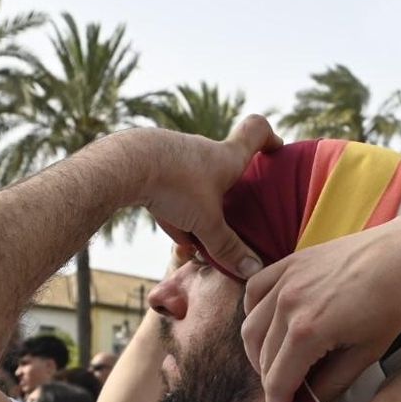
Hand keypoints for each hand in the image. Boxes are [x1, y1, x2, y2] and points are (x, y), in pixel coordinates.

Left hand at [107, 117, 281, 280]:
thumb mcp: (207, 223)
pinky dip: (174, 202)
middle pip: (224, 160)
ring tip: (194, 230)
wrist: (124, 164)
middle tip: (234, 208)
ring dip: (198, 199)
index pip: (256, 131)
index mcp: (226, 157)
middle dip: (230, 184)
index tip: (276, 147)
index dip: (269, 136)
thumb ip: (229, 248)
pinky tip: (168, 223)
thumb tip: (254, 271)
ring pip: (195, 177)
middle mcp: (203, 149)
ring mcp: (177, 152)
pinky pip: (171, 183)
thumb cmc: (176, 186)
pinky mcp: (152, 161)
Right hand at [242, 213, 400, 401]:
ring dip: (259, 353)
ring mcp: (284, 281)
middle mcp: (287, 305)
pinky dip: (254, 314)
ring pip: (252, 328)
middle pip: (264, 358)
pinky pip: (254, 293)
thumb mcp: (367, 352)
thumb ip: (333, 381)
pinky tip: (268, 326)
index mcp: (307, 331)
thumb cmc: (393, 302)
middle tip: (286, 399)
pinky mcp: (288, 264)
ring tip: (276, 367)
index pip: (278, 381)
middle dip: (272, 384)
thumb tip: (311, 400)